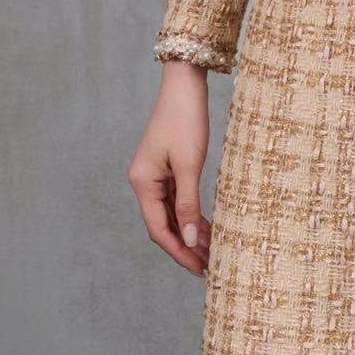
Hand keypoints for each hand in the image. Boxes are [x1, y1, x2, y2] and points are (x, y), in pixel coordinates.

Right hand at [127, 60, 213, 276]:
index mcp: (142, 182)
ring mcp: (155, 175)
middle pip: (164, 224)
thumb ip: (188, 204)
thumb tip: (187, 239)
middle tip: (209, 266)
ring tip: (211, 251)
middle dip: (185, 246)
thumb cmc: (185, 120)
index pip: (158, 229)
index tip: (198, 268)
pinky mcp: (167, 168)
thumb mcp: (189, 165)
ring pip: (172, 214)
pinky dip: (190, 215)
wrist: (185, 85)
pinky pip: (177, 200)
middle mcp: (144, 182)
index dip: (178, 251)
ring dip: (189, 233)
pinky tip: (206, 228)